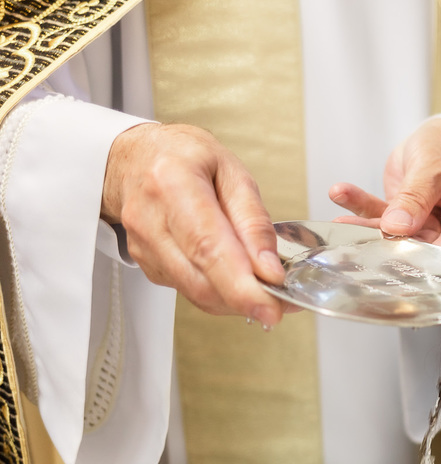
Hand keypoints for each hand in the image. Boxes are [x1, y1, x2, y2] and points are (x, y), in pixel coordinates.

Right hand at [103, 123, 286, 324]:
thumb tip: (270, 269)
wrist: (138, 157)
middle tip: (279, 305)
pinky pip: (188, 289)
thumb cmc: (186, 158)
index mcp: (173, 183)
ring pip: (195, 292)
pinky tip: (235, 278)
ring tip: (265, 290)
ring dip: (234, 300)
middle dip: (244, 300)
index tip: (269, 305)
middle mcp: (149, 217)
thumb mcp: (233, 172)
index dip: (239, 284)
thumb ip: (253, 221)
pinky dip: (218, 292)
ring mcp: (143, 244)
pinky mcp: (145, 263)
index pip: (207, 246)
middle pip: (200, 278)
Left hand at [331, 118, 440, 256]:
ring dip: (367, 228)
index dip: (427, 257)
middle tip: (358, 244)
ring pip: (398, 237)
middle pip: (424, 248)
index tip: (395, 256)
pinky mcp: (408, 222)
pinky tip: (341, 195)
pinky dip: (361, 210)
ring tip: (341, 222)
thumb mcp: (433, 166)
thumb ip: (415, 197)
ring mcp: (431, 228)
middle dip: (389, 245)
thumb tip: (397, 228)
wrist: (439, 137)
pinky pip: (383, 220)